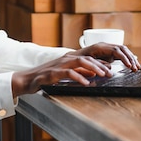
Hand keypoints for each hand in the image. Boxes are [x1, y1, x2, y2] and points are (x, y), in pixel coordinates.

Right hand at [11, 43, 140, 96]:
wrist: (27, 80)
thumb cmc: (46, 78)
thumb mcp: (65, 75)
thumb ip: (79, 73)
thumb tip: (94, 74)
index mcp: (70, 59)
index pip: (90, 57)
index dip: (102, 62)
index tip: (114, 69)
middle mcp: (66, 59)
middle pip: (88, 58)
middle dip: (102, 65)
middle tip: (112, 73)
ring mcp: (59, 65)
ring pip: (80, 62)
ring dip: (94, 68)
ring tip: (104, 75)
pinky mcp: (53, 73)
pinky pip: (68, 73)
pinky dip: (79, 77)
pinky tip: (86, 83)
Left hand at [68, 42, 140, 71]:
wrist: (72, 58)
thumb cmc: (78, 61)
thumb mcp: (86, 63)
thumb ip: (98, 64)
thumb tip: (109, 67)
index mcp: (99, 47)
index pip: (116, 50)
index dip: (124, 58)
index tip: (129, 66)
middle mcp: (104, 45)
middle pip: (122, 49)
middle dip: (130, 58)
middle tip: (136, 68)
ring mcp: (107, 48)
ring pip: (123, 50)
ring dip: (131, 58)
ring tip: (137, 67)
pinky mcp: (108, 52)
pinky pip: (120, 53)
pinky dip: (127, 58)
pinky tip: (132, 64)